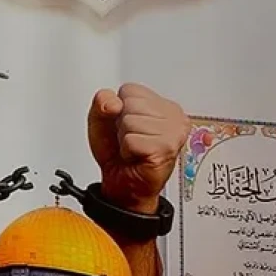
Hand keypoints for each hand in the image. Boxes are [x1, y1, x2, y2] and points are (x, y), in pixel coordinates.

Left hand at [87, 83, 187, 216]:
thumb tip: (114, 103)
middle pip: (130, 104)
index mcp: (162, 104)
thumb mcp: (101, 120)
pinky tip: (138, 157)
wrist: (123, 185)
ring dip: (126, 140)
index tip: (128, 127)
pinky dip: (128, 151)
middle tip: (132, 141)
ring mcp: (174, 131)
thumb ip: (101, 102)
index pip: (130, 90)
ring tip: (135, 150)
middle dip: (122, 125)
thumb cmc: (118, 154)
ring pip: (130, 122)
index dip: (118, 110)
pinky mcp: (167, 148)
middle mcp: (174, 115)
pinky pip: (132, 140)